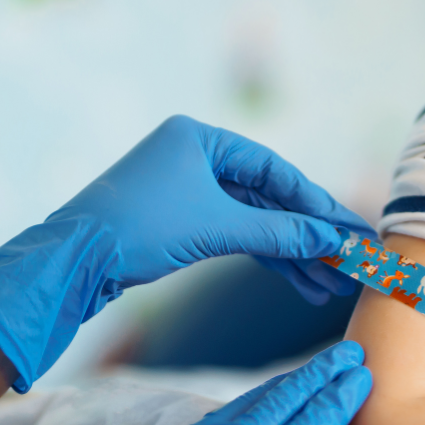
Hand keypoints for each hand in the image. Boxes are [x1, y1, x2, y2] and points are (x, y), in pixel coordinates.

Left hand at [50, 114, 373, 302]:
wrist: (72, 261)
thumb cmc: (137, 229)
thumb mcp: (216, 227)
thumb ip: (278, 231)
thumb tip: (331, 240)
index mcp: (200, 137)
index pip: (275, 169)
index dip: (317, 204)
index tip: (352, 230)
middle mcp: (194, 156)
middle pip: (268, 196)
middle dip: (308, 234)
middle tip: (350, 261)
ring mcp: (186, 189)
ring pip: (253, 221)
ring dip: (290, 254)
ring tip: (328, 287)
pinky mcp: (179, 221)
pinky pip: (234, 234)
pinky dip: (263, 257)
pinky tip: (297, 280)